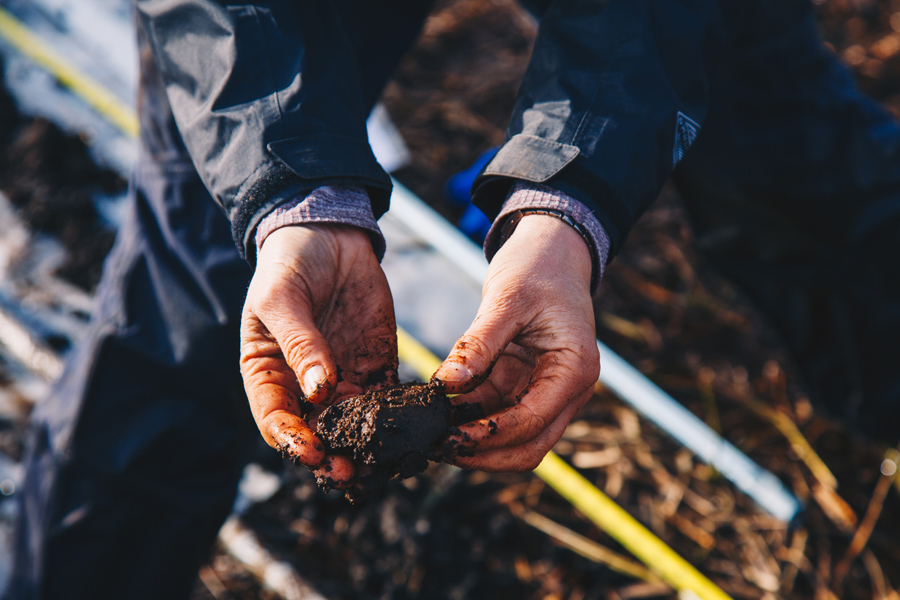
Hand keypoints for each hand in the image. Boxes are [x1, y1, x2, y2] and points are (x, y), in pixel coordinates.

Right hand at [240, 224, 397, 484]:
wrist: (329, 235)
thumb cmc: (290, 264)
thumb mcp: (283, 299)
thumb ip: (301, 343)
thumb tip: (319, 390)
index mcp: (269, 374)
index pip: (276, 420)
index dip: (292, 441)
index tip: (313, 452)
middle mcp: (305, 387)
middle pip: (318, 433)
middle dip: (334, 457)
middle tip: (352, 474)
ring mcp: (343, 378)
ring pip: (357, 426)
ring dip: (370, 447)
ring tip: (388, 462)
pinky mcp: (377, 366)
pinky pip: (390, 400)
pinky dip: (402, 418)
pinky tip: (416, 429)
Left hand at [434, 214, 599, 470]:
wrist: (552, 251)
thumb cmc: (538, 268)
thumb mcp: (506, 299)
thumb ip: (478, 343)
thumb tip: (447, 383)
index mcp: (575, 369)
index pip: (533, 421)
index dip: (490, 435)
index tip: (448, 437)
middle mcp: (567, 389)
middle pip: (528, 445)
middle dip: (484, 452)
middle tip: (437, 447)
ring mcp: (547, 390)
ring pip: (511, 435)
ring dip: (474, 437)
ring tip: (430, 431)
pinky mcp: (525, 384)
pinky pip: (497, 411)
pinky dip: (470, 416)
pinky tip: (438, 411)